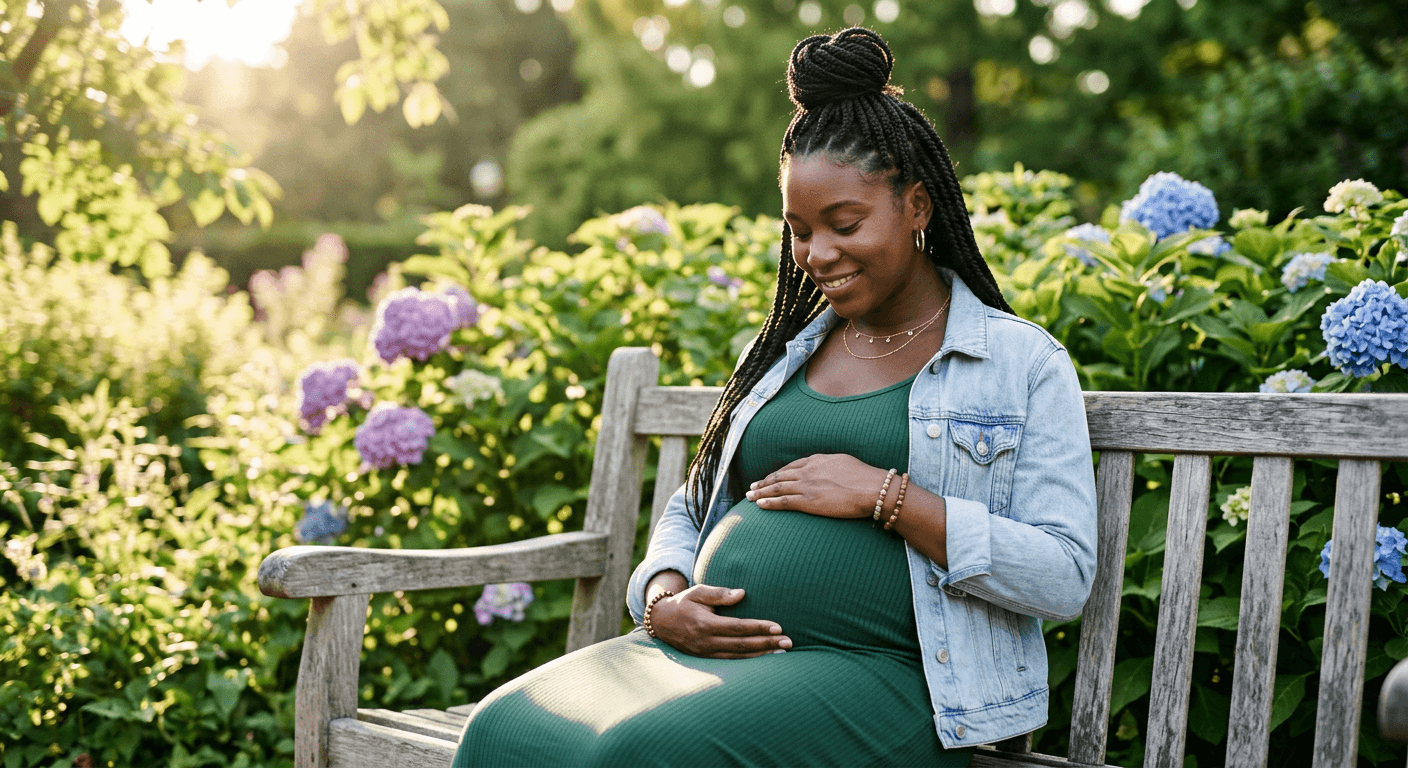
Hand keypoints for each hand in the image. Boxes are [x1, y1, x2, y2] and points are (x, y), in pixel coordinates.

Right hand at [648, 584, 792, 658]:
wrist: (661, 622)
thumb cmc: (683, 603)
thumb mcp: (697, 592)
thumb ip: (719, 593)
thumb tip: (742, 593)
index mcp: (705, 624)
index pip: (738, 627)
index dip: (759, 628)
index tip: (778, 627)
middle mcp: (706, 641)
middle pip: (742, 645)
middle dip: (767, 643)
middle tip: (788, 642)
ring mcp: (706, 653)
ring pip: (739, 657)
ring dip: (762, 655)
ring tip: (782, 652)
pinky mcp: (707, 659)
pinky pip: (732, 662)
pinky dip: (750, 661)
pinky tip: (765, 658)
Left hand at [744, 454, 886, 518]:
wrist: (872, 488)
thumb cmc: (865, 478)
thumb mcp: (845, 462)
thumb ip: (832, 464)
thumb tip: (829, 468)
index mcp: (817, 460)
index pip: (792, 466)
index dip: (778, 473)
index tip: (769, 477)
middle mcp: (808, 471)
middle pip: (780, 476)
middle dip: (764, 482)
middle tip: (752, 487)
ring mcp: (807, 485)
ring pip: (777, 488)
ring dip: (761, 492)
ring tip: (750, 496)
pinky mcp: (808, 501)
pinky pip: (783, 501)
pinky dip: (769, 503)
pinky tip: (759, 505)